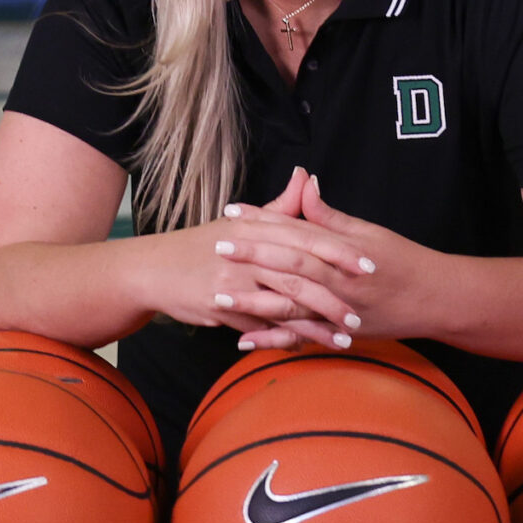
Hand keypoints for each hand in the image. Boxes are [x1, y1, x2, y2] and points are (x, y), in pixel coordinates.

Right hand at [135, 169, 372, 350]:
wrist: (153, 270)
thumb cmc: (201, 246)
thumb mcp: (239, 223)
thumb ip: (279, 207)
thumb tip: (306, 177)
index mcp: (256, 227)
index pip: (305, 237)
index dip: (339, 251)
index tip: (369, 265)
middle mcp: (246, 250)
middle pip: (299, 272)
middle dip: (334, 292)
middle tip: (362, 310)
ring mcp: (233, 279)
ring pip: (283, 303)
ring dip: (316, 322)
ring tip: (343, 335)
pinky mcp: (220, 306)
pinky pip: (261, 325)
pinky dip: (285, 336)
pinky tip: (307, 345)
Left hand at [217, 169, 427, 347]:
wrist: (437, 300)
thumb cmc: (404, 261)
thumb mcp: (370, 232)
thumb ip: (331, 216)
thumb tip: (305, 184)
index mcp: (344, 251)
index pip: (298, 231)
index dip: (264, 221)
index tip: (234, 212)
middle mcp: (339, 281)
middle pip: (289, 265)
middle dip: (251, 256)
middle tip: (217, 245)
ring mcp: (338, 311)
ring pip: (291, 305)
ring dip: (253, 300)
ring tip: (219, 294)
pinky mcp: (339, 334)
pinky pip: (301, 339)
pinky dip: (272, 340)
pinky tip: (244, 340)